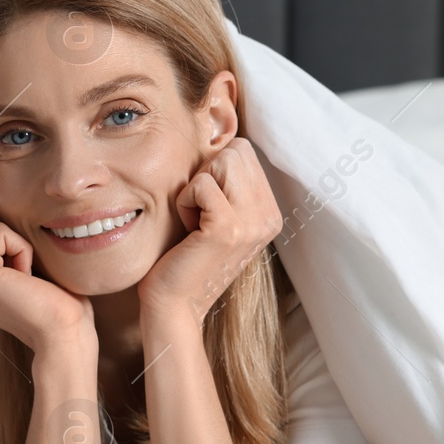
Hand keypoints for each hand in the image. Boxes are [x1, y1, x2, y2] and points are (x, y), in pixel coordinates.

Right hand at [0, 205, 94, 354]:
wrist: (63, 333)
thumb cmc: (51, 300)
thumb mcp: (13, 264)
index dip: (2, 235)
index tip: (18, 273)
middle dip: (4, 232)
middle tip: (20, 272)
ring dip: (12, 239)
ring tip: (22, 274)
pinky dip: (21, 248)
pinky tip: (25, 278)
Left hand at [136, 137, 282, 329]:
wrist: (174, 304)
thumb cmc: (184, 255)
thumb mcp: (214, 216)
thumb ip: (227, 184)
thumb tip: (220, 140)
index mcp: (269, 212)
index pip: (244, 152)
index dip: (214, 170)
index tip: (206, 209)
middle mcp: (268, 217)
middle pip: (237, 151)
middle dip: (206, 174)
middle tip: (198, 214)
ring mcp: (252, 223)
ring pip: (222, 161)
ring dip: (196, 188)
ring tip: (195, 221)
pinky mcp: (228, 229)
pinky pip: (202, 184)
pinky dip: (185, 200)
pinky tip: (188, 229)